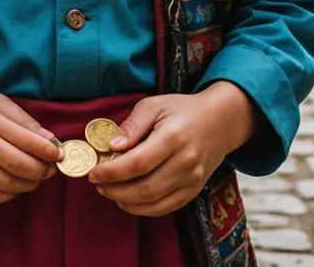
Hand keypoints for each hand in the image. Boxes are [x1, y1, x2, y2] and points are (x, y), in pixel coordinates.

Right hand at [0, 70, 62, 203]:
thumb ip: (19, 118)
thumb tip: (48, 138)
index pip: (25, 140)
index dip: (48, 150)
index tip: (60, 153)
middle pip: (17, 167)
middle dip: (42, 171)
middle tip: (52, 168)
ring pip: (6, 185)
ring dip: (28, 185)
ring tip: (37, 176)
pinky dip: (9, 193)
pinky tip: (16, 183)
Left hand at [87, 82, 259, 216]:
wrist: (220, 122)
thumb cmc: (182, 110)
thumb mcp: (155, 105)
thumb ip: (132, 125)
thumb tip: (112, 147)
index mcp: (173, 137)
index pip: (138, 163)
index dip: (112, 172)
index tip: (93, 173)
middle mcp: (185, 162)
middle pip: (145, 187)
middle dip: (115, 190)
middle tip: (97, 184)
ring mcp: (192, 180)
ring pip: (154, 202)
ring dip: (126, 202)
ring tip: (108, 192)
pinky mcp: (194, 191)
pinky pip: (165, 208)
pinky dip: (143, 209)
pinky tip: (127, 201)